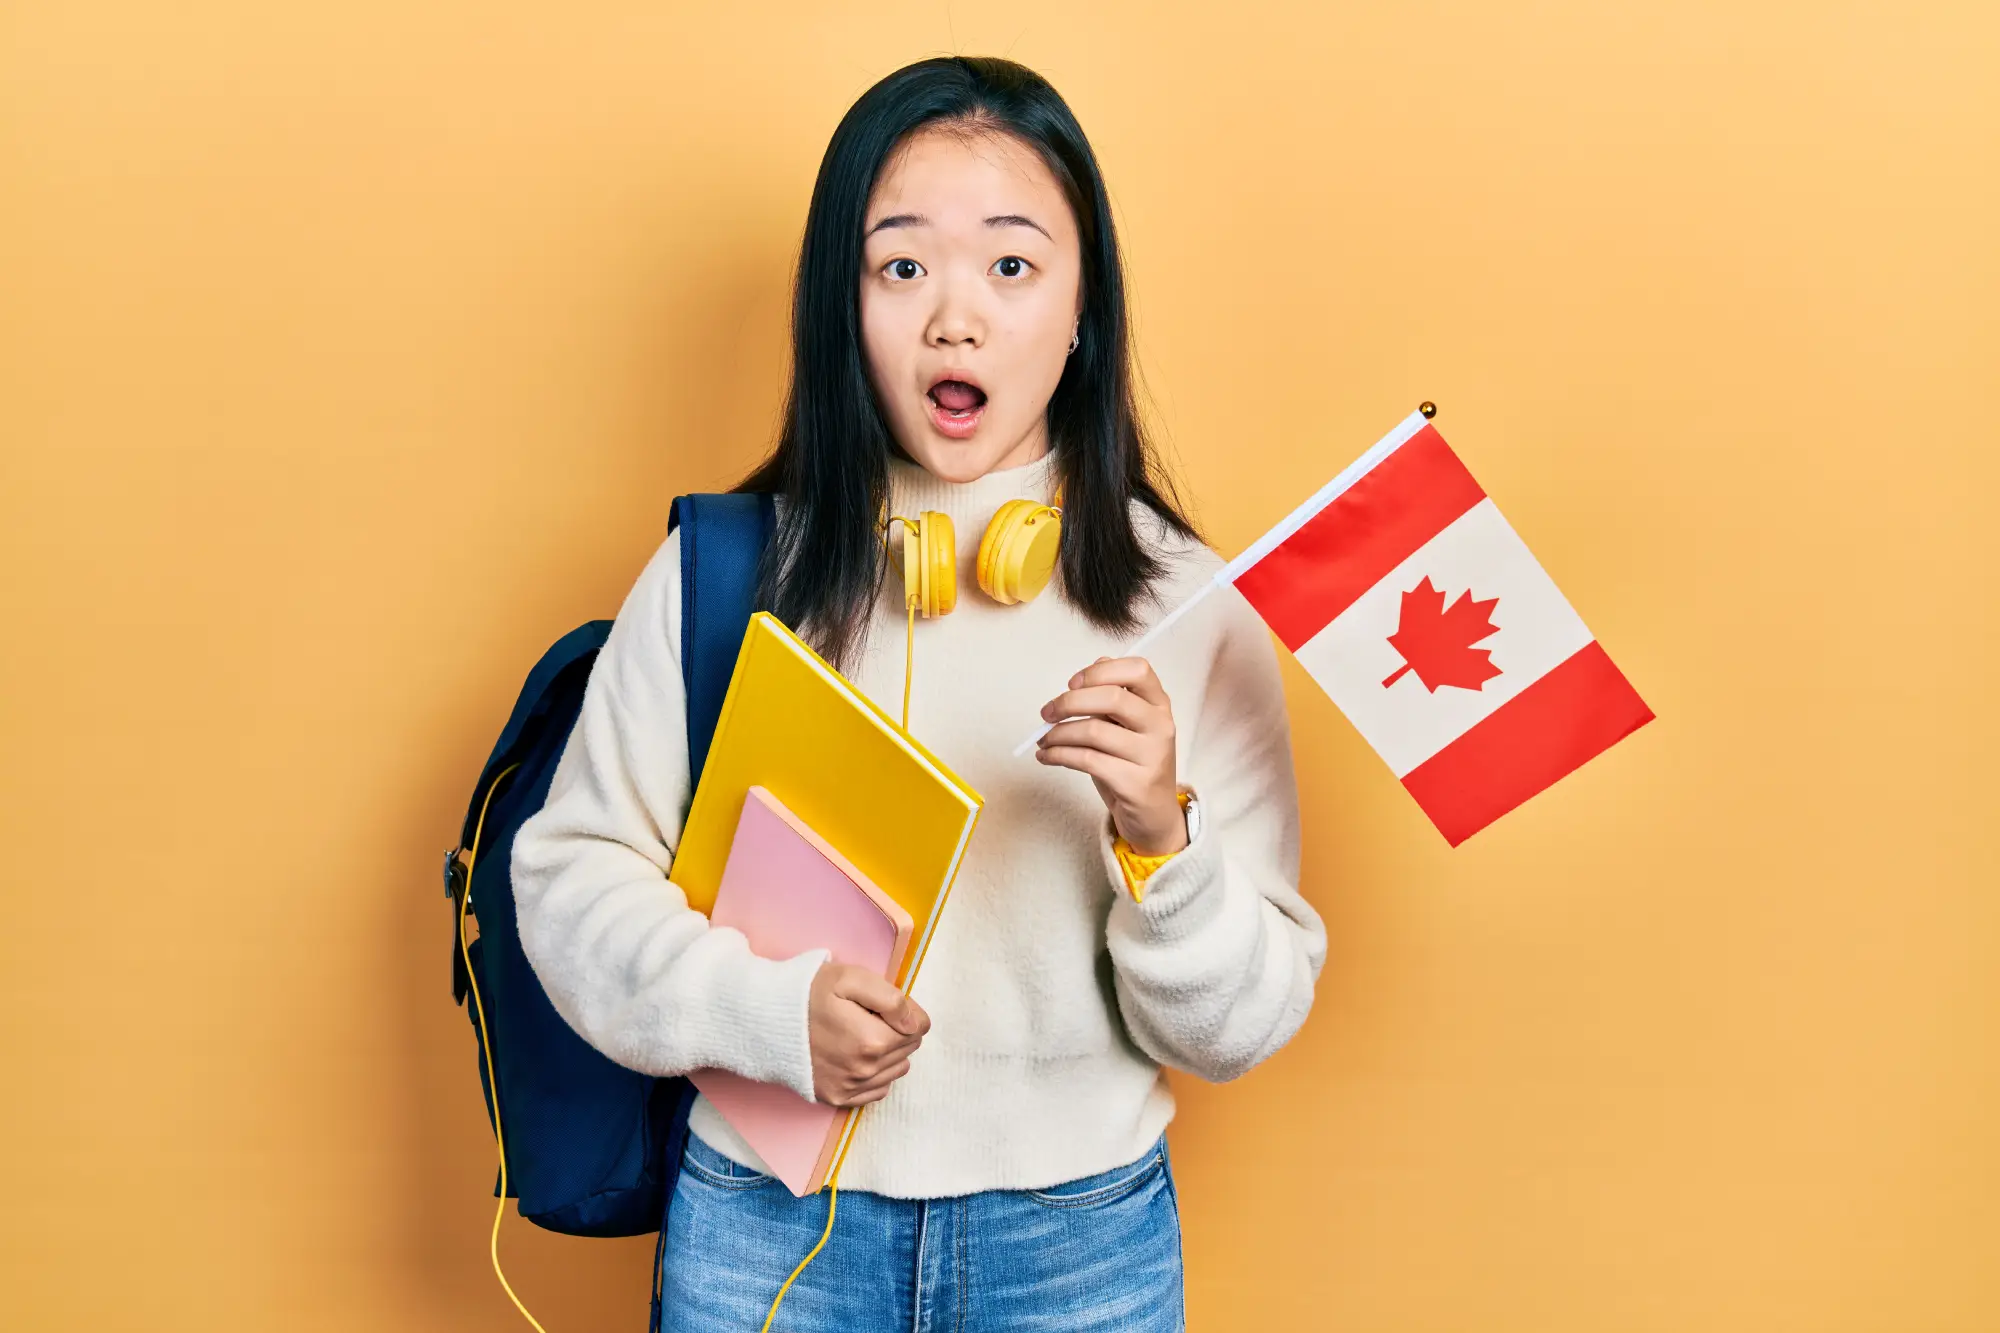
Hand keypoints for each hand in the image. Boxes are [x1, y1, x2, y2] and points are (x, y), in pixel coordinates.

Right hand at [807, 962, 929, 1107]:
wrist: (764, 1021)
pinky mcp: (838, 1099)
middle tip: (867, 1015)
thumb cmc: (807, 994)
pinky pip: (878, 1089)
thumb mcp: (850, 979)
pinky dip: (875, 1073)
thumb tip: (915, 1022)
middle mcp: (865, 1071)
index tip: (883, 1003)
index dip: (906, 1010)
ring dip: (888, 1051)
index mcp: (872, 1041)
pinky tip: (855, 1054)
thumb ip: (891, 999)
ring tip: (859, 1033)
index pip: (919, 1027)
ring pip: (897, 1069)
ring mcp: (851, 1088)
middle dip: (897, 1029)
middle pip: (909, 1048)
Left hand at [1035, 656, 1187, 855]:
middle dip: (1069, 702)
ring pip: (1094, 731)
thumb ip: (1114, 696)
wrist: (1153, 815)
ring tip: (1044, 740)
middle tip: (1047, 713)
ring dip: (1058, 734)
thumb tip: (1092, 668)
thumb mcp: (1127, 726)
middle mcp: (1161, 726)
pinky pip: (1087, 760)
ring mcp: (1151, 755)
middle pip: (1112, 697)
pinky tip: (1047, 756)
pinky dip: (1058, 755)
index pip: (1138, 669)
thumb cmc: (1133, 765)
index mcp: (1159, 704)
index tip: (1072, 683)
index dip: (1099, 672)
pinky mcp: (1136, 783)